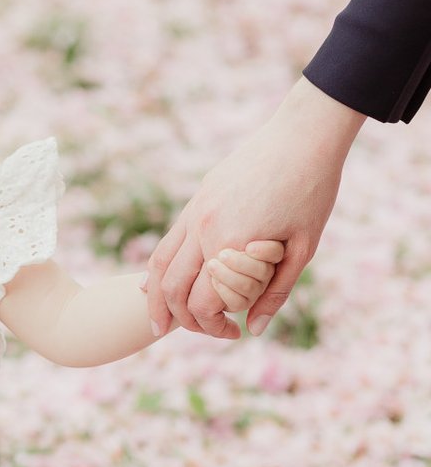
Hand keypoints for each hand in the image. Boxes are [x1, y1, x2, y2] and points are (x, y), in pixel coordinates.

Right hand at [144, 78, 364, 338]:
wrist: (304, 134)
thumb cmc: (312, 190)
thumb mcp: (303, 249)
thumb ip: (275, 293)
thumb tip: (252, 330)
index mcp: (232, 245)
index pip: (203, 303)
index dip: (213, 326)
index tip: (234, 333)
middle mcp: (204, 230)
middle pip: (173, 289)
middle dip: (180, 319)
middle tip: (197, 331)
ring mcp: (196, 212)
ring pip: (159, 265)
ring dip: (155, 298)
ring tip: (157, 323)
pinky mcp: (198, 200)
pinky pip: (168, 242)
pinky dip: (159, 268)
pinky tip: (155, 284)